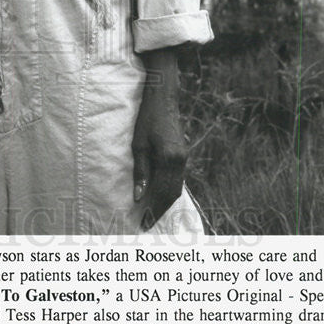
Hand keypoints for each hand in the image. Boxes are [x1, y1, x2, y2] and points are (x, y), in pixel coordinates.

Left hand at [132, 49, 186, 228]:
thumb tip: (139, 197)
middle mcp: (181, 161)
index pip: (162, 193)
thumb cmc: (147, 119)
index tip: (144, 223)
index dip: (153, 210)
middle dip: (160, 211)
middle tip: (148, 224)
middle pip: (172, 194)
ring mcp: (184, 158)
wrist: (163, 99)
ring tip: (153, 215)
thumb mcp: (139, 145)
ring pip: (177, 187)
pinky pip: (178, 179)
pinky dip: (170, 190)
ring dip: (166, 202)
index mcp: (170, 159)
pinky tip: (160, 196)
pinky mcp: (183, 154)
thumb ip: (141, 172)